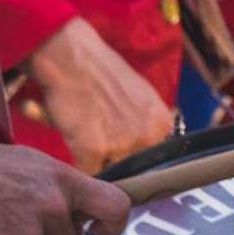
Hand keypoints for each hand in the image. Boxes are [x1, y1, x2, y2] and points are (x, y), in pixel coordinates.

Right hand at [0, 77, 128, 234]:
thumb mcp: (38, 168)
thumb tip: (82, 226)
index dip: (112, 225)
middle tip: (18, 227)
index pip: (116, 206)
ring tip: (0, 227)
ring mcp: (32, 228)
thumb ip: (62, 194)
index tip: (93, 231)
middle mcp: (56, 205)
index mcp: (67, 180)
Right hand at [18, 15, 173, 174]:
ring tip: (85, 149)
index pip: (152, 163)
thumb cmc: (102, 74)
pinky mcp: (93, 148)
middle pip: (131, 172)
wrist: (73, 59)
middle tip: (100, 155)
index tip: (122, 162)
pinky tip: (73, 150)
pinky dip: (76, 168)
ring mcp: (122, 143)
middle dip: (115, 167)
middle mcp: (147, 135)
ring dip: (95, 168)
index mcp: (161, 123)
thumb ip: (146, 126)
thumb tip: (144, 155)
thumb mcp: (140, 96)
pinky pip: (85, 174)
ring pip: (108, 175)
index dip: (133, 164)